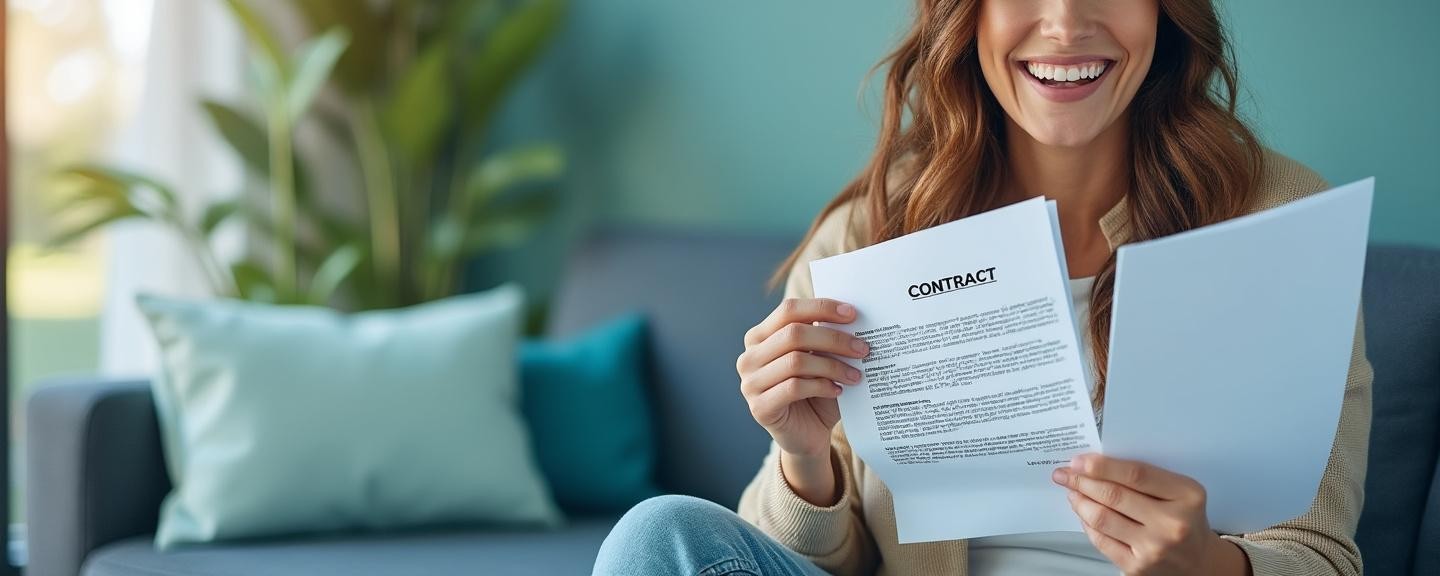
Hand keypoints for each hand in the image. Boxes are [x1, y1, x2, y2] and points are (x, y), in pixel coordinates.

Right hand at [736, 297, 867, 458]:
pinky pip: (793, 388)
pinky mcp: (759, 407)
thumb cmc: (815, 392)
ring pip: (796, 361)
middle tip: (862, 348)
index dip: (821, 308)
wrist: (808, 434)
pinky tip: (838, 391)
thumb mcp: (821, 360)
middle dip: (833, 339)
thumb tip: (851, 319)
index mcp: (760, 336)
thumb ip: (826, 339)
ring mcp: (750, 383)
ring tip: (855, 375)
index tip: (852, 313)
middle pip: (794, 334)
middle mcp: (749, 356)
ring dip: (832, 366)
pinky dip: (821, 386)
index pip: (789, 310)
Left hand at [1053, 454, 1249, 575]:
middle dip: (1082, 481)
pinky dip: (1086, 523)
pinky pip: (1101, 541)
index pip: (1136, 474)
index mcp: (1186, 496)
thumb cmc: (1183, 519)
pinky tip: (1082, 512)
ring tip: (1072, 491)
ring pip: (1102, 518)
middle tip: (1065, 473)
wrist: (1198, 561)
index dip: (1102, 466)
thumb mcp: (1179, 491)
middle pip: (1114, 496)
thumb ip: (1145, 477)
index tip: (1079, 460)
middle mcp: (1172, 524)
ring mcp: (1154, 548)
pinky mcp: (1137, 567)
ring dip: (1080, 501)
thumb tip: (1094, 465)